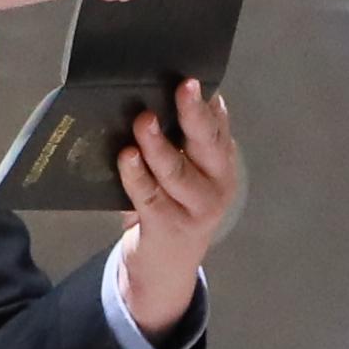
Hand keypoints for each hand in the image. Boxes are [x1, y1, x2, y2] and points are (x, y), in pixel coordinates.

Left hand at [110, 81, 240, 335]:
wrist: (166, 269)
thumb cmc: (169, 207)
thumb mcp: (183, 174)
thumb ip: (181, 143)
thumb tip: (156, 102)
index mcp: (222, 164)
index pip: (217, 128)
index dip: (207, 104)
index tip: (196, 79)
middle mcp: (218, 185)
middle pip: (206, 143)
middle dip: (193, 112)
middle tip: (183, 86)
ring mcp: (197, 210)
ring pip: (175, 170)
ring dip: (156, 144)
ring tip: (142, 121)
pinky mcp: (170, 228)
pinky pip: (149, 196)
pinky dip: (136, 174)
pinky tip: (126, 156)